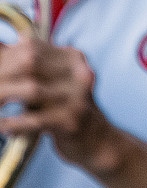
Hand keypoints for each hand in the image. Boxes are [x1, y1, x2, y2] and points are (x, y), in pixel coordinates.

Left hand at [0, 37, 118, 173]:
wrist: (96, 140)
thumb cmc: (62, 109)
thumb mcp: (49, 83)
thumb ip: (26, 67)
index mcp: (72, 58)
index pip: (30, 47)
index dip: (4, 58)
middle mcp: (79, 74)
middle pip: (29, 62)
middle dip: (2, 75)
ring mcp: (78, 97)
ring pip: (31, 89)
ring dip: (3, 97)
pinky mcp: (72, 121)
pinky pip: (34, 119)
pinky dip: (13, 123)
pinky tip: (2, 126)